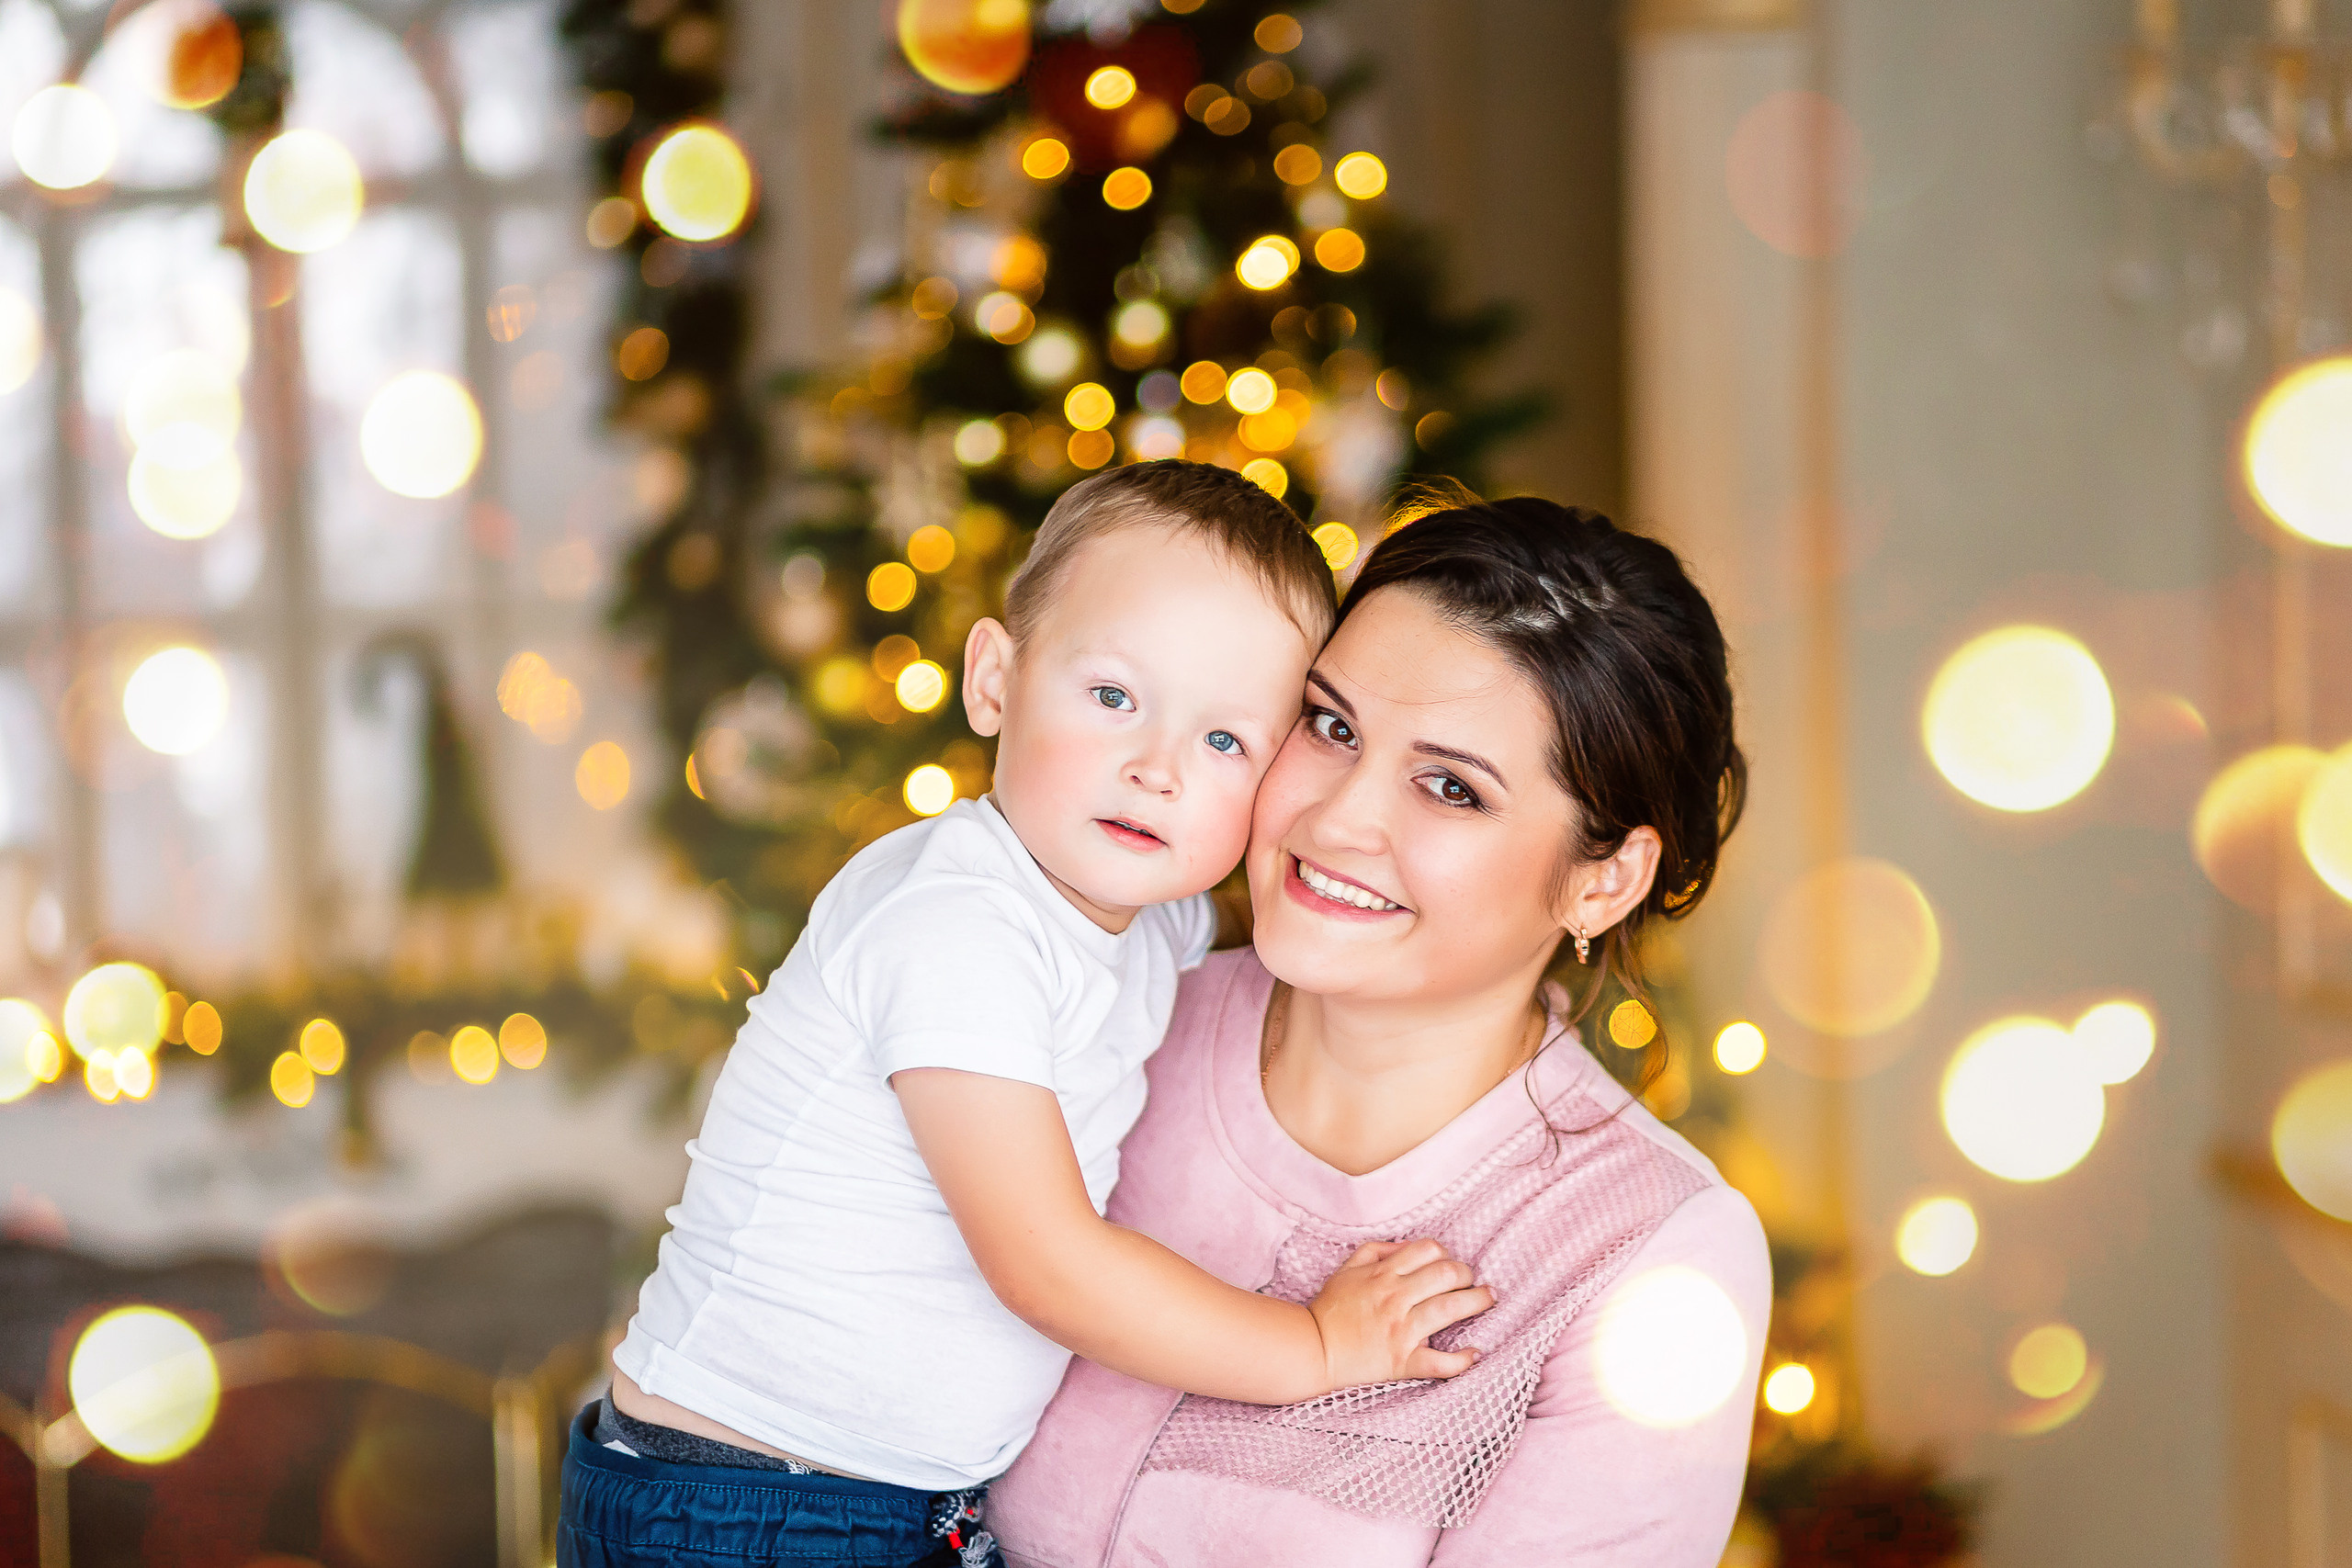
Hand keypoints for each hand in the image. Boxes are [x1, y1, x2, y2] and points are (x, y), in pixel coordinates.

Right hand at [1308, 1238, 1493, 1390]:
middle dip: (1467, 1274)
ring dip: (1477, 1302)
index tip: (1450, 1264)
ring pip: (1450, 1309)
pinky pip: (1439, 1362)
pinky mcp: (1402, 1361)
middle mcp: (1395, 1298)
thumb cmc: (1330, 1309)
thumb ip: (1378, 1250)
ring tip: (1488, 1299)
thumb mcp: (1347, 1268)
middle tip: (1472, 1281)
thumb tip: (1410, 1245)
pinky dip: (1461, 1360)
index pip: (1429, 1250)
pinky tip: (1475, 1353)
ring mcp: (1401, 1330)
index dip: (1446, 1254)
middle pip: (1446, 1275)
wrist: (1312, 1349)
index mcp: (1383, 1274)